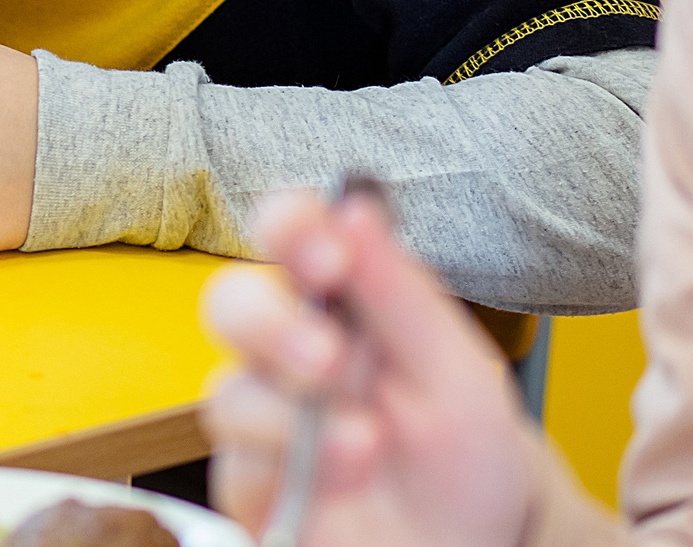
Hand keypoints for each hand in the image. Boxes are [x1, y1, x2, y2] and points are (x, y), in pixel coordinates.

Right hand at [199, 192, 536, 546]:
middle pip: (228, 303)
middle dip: (270, 324)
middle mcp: (288, 352)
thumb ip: (401, 292)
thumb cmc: (464, 453)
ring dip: (295, 414)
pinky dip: (291, 470)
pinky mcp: (253, 485)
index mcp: (338, 301)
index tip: (329, 255)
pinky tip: (346, 473)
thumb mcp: (457, 370)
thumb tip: (354, 207)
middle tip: (328, 358)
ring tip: (365, 442)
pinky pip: (236, 466)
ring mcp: (265, 420)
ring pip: (228, 392)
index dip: (289, 227)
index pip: (287, 232)